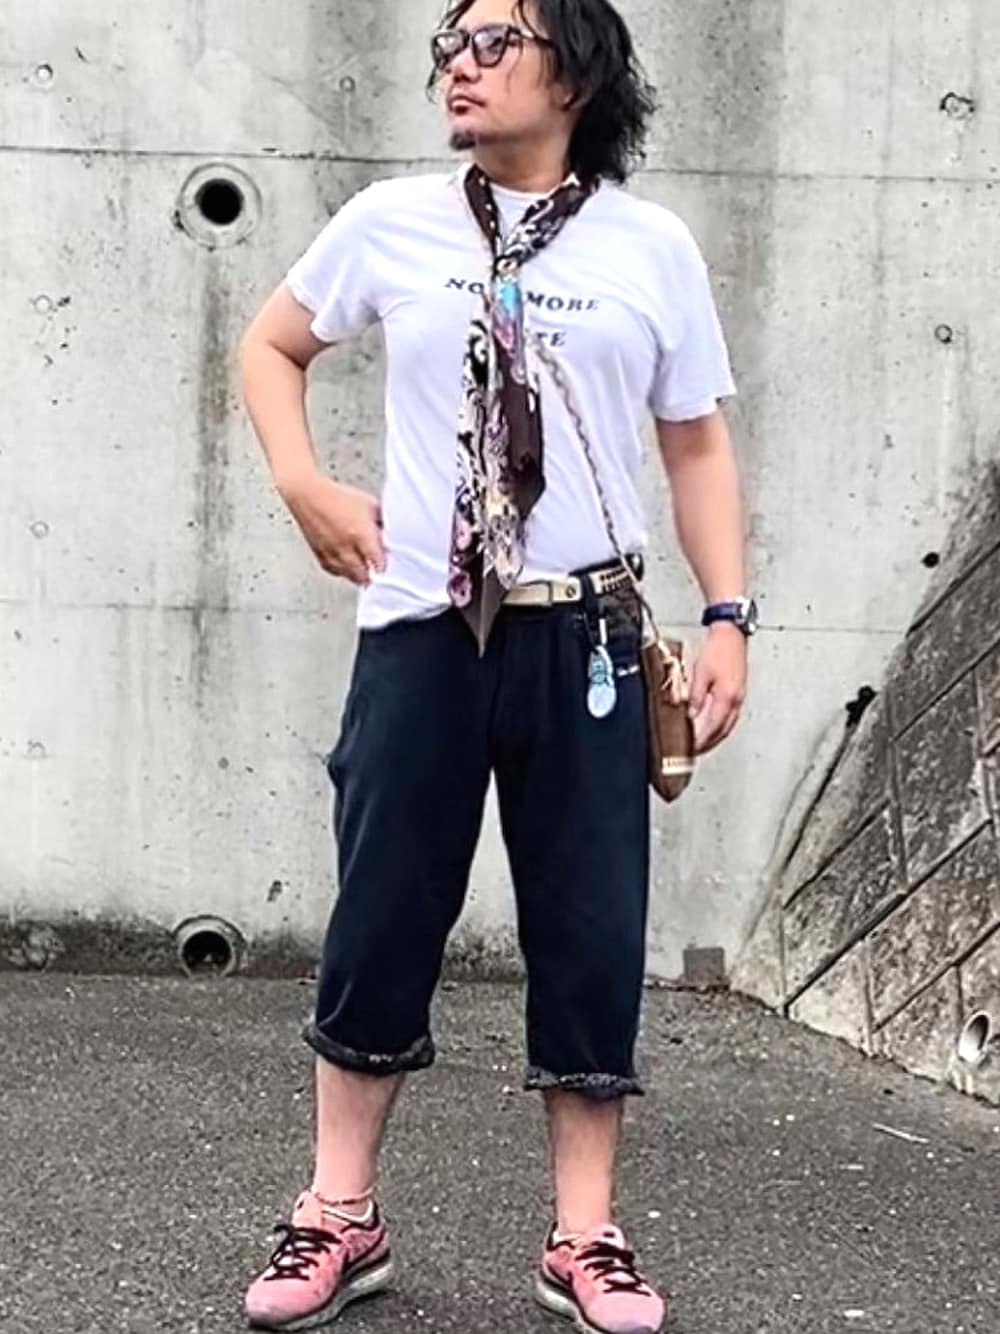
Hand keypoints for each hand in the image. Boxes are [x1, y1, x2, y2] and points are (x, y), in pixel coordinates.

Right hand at [279, 470, 385, 585]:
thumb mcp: (370, 504)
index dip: (387, 565)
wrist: (308, 495)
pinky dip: (344, 572)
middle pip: (365, 576)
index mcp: (361, 534)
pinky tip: (349, 566)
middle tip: (379, 569)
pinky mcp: (321, 556)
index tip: (389, 562)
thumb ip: (382, 522)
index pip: (379, 563)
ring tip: (366, 569)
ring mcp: (333, 553)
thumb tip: (391, 534)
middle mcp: (347, 547)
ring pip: (351, 577)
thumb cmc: (338, 497)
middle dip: (374, 574)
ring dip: (360, 575)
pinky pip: (335, 572)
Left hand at [688, 623, 747, 753]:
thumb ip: (695, 697)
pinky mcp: (739, 693)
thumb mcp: (700, 674)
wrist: (732, 634)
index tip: (690, 750)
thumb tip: (691, 715)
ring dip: (715, 737)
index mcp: (727, 698)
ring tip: (702, 744)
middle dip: (708, 744)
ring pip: (727, 726)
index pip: (712, 728)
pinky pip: (730, 717)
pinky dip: (720, 726)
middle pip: (722, 731)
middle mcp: (736, 701)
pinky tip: (713, 726)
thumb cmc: (717, 649)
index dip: (700, 741)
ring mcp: (740, 698)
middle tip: (694, 753)